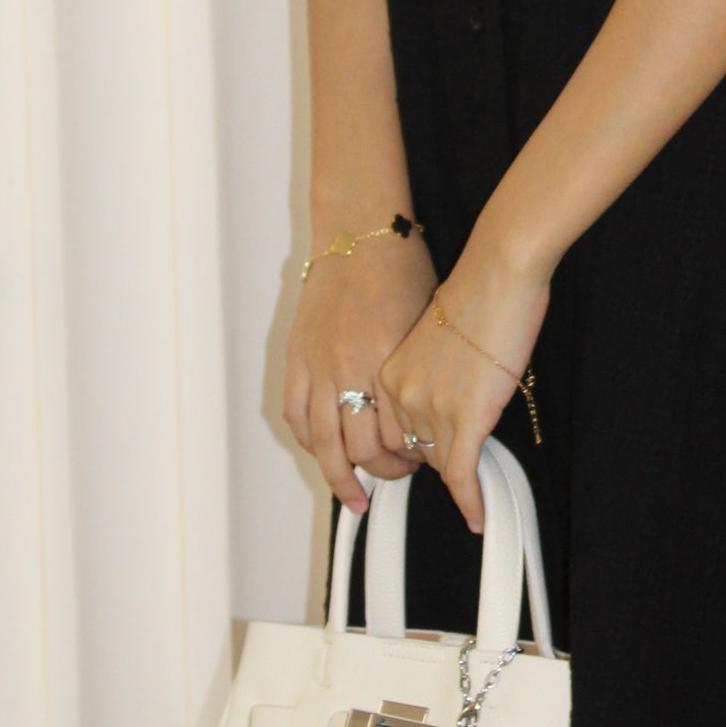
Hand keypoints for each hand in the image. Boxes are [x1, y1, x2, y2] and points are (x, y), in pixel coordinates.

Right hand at [284, 225, 437, 513]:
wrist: (361, 231)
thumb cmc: (403, 270)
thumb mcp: (423, 326)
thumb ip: (418, 374)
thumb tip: (430, 418)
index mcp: (386, 362)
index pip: (396, 436)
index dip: (414, 459)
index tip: (427, 463)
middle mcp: (348, 369)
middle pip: (360, 448)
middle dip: (384, 472)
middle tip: (400, 475)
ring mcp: (316, 365)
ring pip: (323, 444)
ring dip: (341, 476)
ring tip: (356, 495)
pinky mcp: (296, 356)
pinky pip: (296, 415)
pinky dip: (308, 442)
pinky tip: (323, 454)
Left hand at [376, 232, 549, 532]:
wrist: (497, 273)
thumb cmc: (475, 292)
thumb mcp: (433, 336)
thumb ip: (428, 370)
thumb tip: (444, 391)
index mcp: (386, 372)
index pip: (391, 431)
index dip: (411, 448)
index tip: (422, 458)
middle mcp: (400, 394)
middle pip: (413, 451)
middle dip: (433, 461)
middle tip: (454, 467)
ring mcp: (431, 408)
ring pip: (438, 463)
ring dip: (457, 473)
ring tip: (473, 488)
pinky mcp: (465, 418)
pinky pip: (460, 475)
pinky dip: (469, 500)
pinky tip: (477, 516)